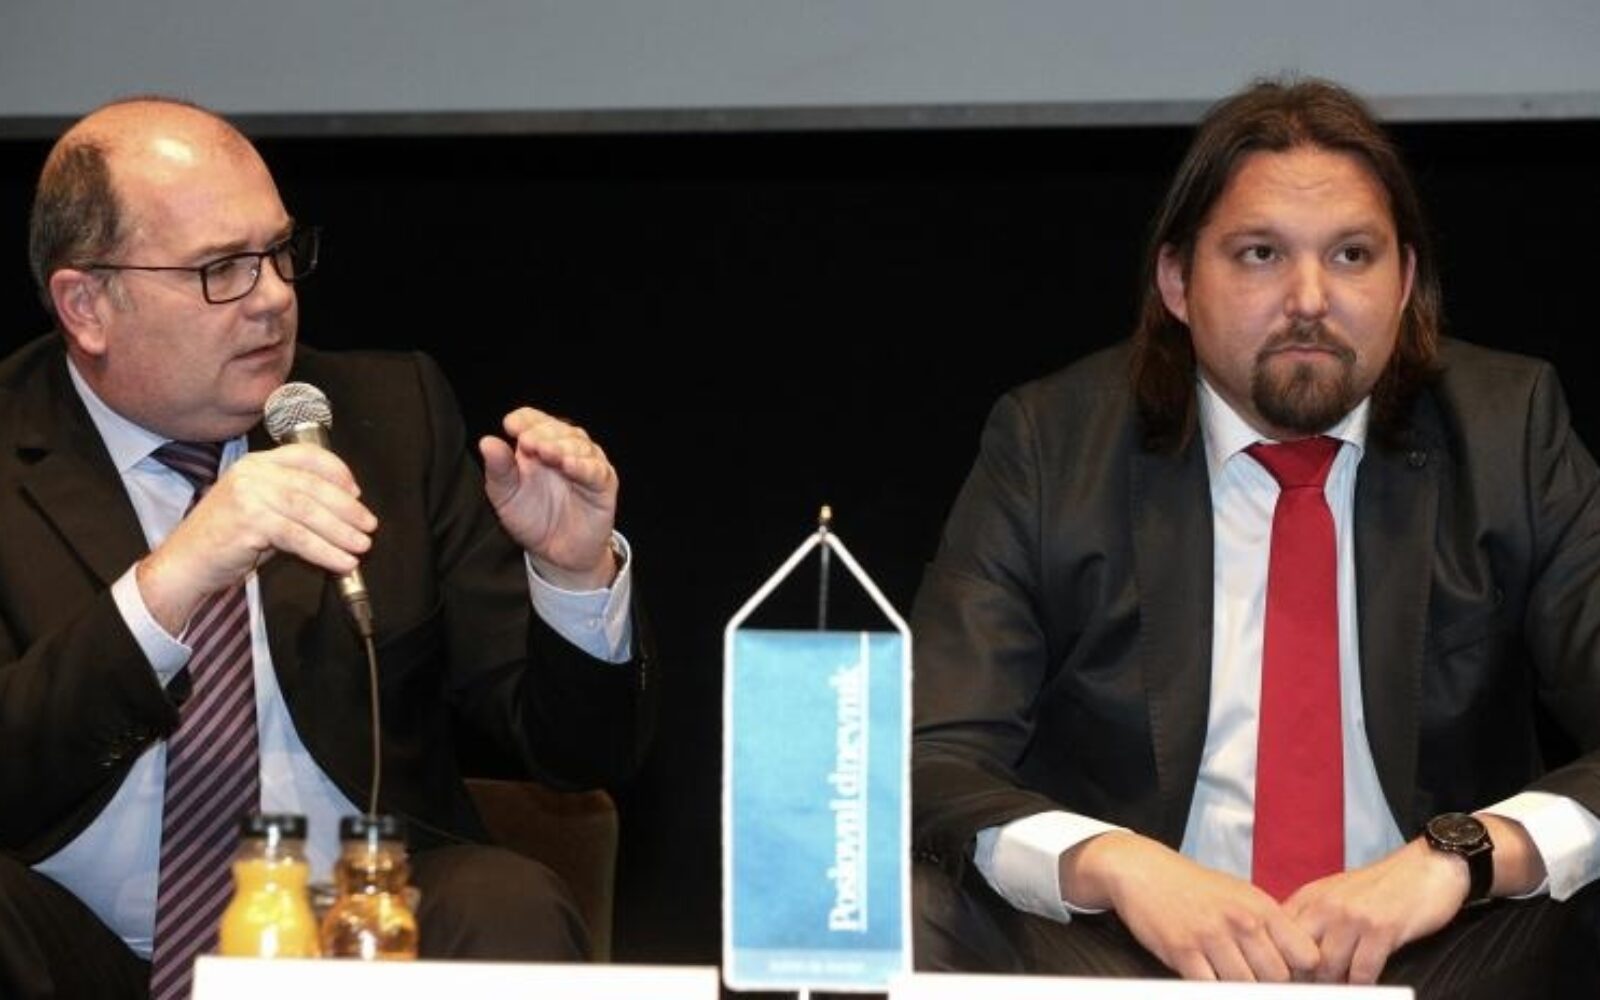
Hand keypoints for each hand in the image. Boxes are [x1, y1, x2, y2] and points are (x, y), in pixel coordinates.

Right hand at [136, 444, 376, 633]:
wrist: (184, 565)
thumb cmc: (224, 541)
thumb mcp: (260, 510)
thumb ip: (293, 504)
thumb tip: (341, 512)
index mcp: (255, 464)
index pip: (305, 455)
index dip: (338, 471)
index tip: (357, 492)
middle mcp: (252, 473)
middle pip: (313, 485)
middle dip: (347, 508)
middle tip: (368, 526)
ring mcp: (248, 495)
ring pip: (309, 511)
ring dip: (341, 531)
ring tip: (361, 546)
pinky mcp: (248, 521)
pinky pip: (298, 536)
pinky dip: (324, 551)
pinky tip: (340, 562)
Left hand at [479, 407, 618, 589]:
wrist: (555, 553)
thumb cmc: (532, 519)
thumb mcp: (506, 495)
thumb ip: (498, 469)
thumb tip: (486, 441)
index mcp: (538, 445)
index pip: (534, 420)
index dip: (524, 419)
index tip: (510, 426)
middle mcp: (564, 449)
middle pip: (558, 429)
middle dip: (543, 433)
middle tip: (528, 442)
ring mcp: (586, 465)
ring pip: (580, 445)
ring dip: (562, 446)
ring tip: (546, 452)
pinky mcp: (603, 484)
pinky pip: (596, 471)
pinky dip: (583, 466)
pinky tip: (569, 465)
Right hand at [1063, 831, 1319, 981]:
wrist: (1144, 871)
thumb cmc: (1196, 888)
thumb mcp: (1241, 896)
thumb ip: (1270, 927)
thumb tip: (1300, 966)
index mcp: (1261, 906)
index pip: (1306, 956)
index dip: (1301, 973)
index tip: (1288, 975)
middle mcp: (1240, 920)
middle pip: (1277, 978)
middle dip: (1267, 984)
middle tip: (1251, 976)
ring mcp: (1211, 936)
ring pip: (1244, 987)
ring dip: (1236, 988)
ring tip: (1225, 974)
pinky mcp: (1182, 950)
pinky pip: (1209, 987)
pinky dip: (1209, 987)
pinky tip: (1204, 975)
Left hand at [1285, 813, 1545, 984]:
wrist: (1429, 865)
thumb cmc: (1383, 887)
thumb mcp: (1337, 894)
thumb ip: (1313, 919)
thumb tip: (1291, 955)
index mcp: (1310, 897)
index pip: (1277, 936)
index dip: (1280, 964)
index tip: (1285, 981)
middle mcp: (1326, 905)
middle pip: (1298, 955)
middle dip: (1304, 979)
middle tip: (1314, 991)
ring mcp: (1353, 917)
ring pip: (1329, 968)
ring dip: (1335, 986)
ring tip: (1340, 990)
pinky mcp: (1382, 929)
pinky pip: (1363, 972)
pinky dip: (1363, 986)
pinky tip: (1365, 986)